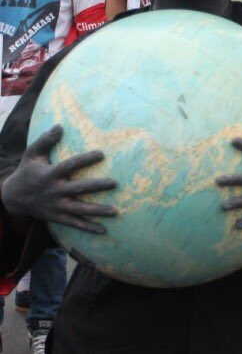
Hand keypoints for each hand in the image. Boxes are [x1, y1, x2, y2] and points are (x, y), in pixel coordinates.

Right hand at [0, 126, 116, 233]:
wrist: (12, 197)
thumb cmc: (27, 171)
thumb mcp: (31, 154)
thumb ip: (45, 140)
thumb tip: (60, 126)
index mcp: (49, 174)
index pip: (69, 165)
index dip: (85, 159)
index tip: (102, 153)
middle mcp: (54, 191)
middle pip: (78, 189)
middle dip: (96, 186)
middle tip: (115, 183)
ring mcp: (56, 206)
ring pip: (79, 209)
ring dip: (97, 211)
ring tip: (116, 211)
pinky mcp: (57, 217)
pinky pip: (74, 223)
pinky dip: (88, 227)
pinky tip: (104, 230)